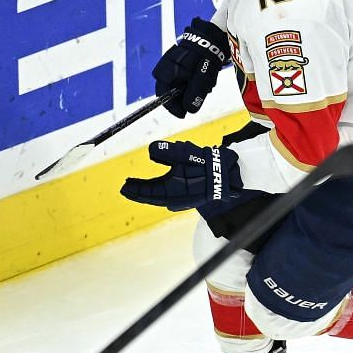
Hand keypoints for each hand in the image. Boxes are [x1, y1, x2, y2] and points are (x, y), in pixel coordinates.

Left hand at [120, 140, 242, 210]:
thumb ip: (166, 152)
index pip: (148, 192)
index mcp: (172, 191)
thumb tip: (151, 152)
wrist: (229, 174)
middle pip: (152, 196)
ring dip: (149, 192)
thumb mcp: (184, 154)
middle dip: (139, 192)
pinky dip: (160, 192)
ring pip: (160, 197)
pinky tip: (156, 187)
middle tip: (126, 187)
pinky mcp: (188, 197)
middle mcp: (176, 198)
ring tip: (137, 187)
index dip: (135, 189)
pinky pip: (169, 196)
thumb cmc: (207, 165)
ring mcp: (183, 199)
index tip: (123, 185)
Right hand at [153, 18, 230, 117]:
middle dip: (186, 97)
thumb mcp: (202, 77)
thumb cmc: (206, 56)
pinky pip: (183, 80)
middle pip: (172, 92)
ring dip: (191, 90)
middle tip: (200, 94)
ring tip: (205, 83)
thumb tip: (189, 110)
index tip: (183, 114)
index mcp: (166, 71)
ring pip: (179, 87)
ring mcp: (171, 66)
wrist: (211, 38)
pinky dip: (193, 83)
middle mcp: (165, 69)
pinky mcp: (178, 65)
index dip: (173, 107)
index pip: (163, 95)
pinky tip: (204, 78)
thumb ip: (195, 93)